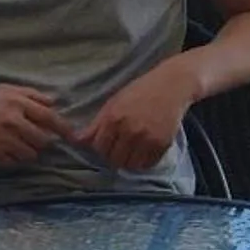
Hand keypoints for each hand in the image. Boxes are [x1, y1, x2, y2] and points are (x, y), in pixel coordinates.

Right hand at [0, 85, 68, 165]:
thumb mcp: (4, 89)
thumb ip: (30, 94)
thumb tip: (54, 101)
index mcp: (18, 103)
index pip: (50, 118)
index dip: (64, 130)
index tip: (73, 137)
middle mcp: (14, 121)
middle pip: (43, 140)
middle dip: (41, 142)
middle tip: (32, 140)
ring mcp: (4, 139)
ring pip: (30, 154)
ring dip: (27, 152)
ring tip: (15, 145)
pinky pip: (13, 162)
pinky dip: (11, 159)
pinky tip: (1, 150)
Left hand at [74, 61, 194, 172]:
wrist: (172, 85)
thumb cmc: (140, 91)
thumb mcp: (114, 102)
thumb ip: (97, 124)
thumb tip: (77, 141)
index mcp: (113, 118)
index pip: (99, 147)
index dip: (101, 147)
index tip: (108, 143)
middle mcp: (129, 130)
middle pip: (113, 159)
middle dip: (114, 156)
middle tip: (120, 147)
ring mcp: (147, 138)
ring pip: (130, 165)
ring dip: (129, 161)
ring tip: (132, 150)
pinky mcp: (162, 144)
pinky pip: (147, 164)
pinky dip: (144, 161)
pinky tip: (144, 150)